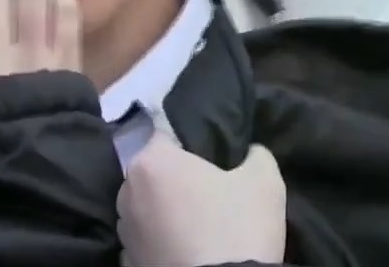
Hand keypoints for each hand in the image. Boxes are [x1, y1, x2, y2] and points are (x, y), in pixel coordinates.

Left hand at [117, 133, 286, 266]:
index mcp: (152, 162)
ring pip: (147, 207)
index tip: (217, 157)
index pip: (168, 134)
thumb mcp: (265, 180)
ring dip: (166, 210)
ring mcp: (123, 232)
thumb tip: (248, 151)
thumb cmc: (238, 227)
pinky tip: (187, 248)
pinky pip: (147, 240)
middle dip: (177, 177)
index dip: (195, 142)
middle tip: (211, 190)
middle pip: (154, 172)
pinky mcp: (127, 263)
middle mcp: (126, 192)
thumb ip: (254, 153)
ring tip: (198, 224)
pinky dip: (162, 241)